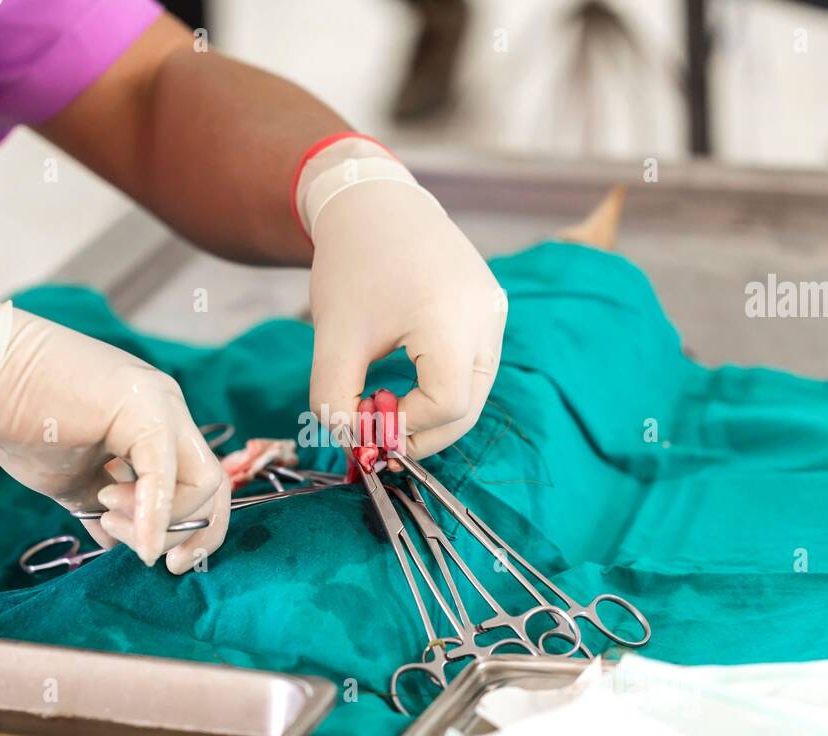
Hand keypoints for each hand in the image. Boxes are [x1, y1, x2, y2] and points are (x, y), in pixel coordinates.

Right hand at [0, 282, 227, 573]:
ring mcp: (161, 405)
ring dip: (160, 522)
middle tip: (152, 557)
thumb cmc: (15, 420)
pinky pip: (167, 474)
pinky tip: (142, 544)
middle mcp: (169, 411)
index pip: (200, 484)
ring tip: (105, 511)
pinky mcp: (142, 409)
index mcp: (155, 425)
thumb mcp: (71, 480)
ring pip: (203, 483)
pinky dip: (158, 518)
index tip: (155, 558)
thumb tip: (116, 542)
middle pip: (215, 486)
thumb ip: (100, 508)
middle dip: (193, 535)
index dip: (189, 529)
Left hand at [299, 138, 505, 457]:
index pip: (446, 406)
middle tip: (378, 433)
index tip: (365, 420)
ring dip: (432, 412)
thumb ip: (334, 397)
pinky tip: (406, 380)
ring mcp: (494, 312)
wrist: (373, 202)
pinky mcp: (490, 309)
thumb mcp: (333, 337)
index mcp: (452, 319)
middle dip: (422, 433)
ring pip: (474, 391)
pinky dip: (442, 385)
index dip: (406, 428)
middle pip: (468, 408)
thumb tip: (350, 441)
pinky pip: (475, 366)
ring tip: (387, 402)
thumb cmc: (352, 264)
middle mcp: (486, 317)